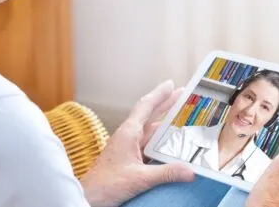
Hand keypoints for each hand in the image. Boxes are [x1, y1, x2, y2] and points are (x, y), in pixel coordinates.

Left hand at [79, 80, 195, 206]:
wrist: (89, 197)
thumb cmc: (104, 185)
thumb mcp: (139, 178)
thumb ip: (165, 173)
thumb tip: (190, 170)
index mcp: (128, 133)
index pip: (145, 106)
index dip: (159, 94)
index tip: (171, 84)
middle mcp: (128, 137)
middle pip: (151, 116)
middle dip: (167, 105)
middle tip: (183, 95)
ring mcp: (128, 148)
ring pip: (150, 132)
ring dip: (165, 125)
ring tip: (182, 118)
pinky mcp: (128, 159)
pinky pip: (148, 147)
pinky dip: (161, 143)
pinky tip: (171, 146)